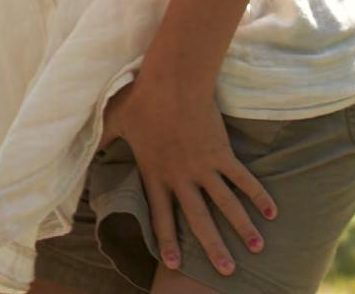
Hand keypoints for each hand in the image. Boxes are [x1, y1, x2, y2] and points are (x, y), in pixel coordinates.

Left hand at [101, 78, 277, 278]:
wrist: (172, 82)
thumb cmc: (140, 99)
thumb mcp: (114, 121)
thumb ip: (101, 140)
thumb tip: (82, 145)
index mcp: (154, 174)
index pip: (161, 216)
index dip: (167, 241)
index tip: (173, 265)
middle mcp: (180, 177)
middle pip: (198, 220)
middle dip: (213, 248)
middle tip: (226, 272)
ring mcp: (204, 167)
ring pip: (226, 205)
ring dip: (242, 228)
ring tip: (257, 248)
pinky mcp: (222, 153)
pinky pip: (243, 179)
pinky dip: (258, 195)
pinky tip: (272, 212)